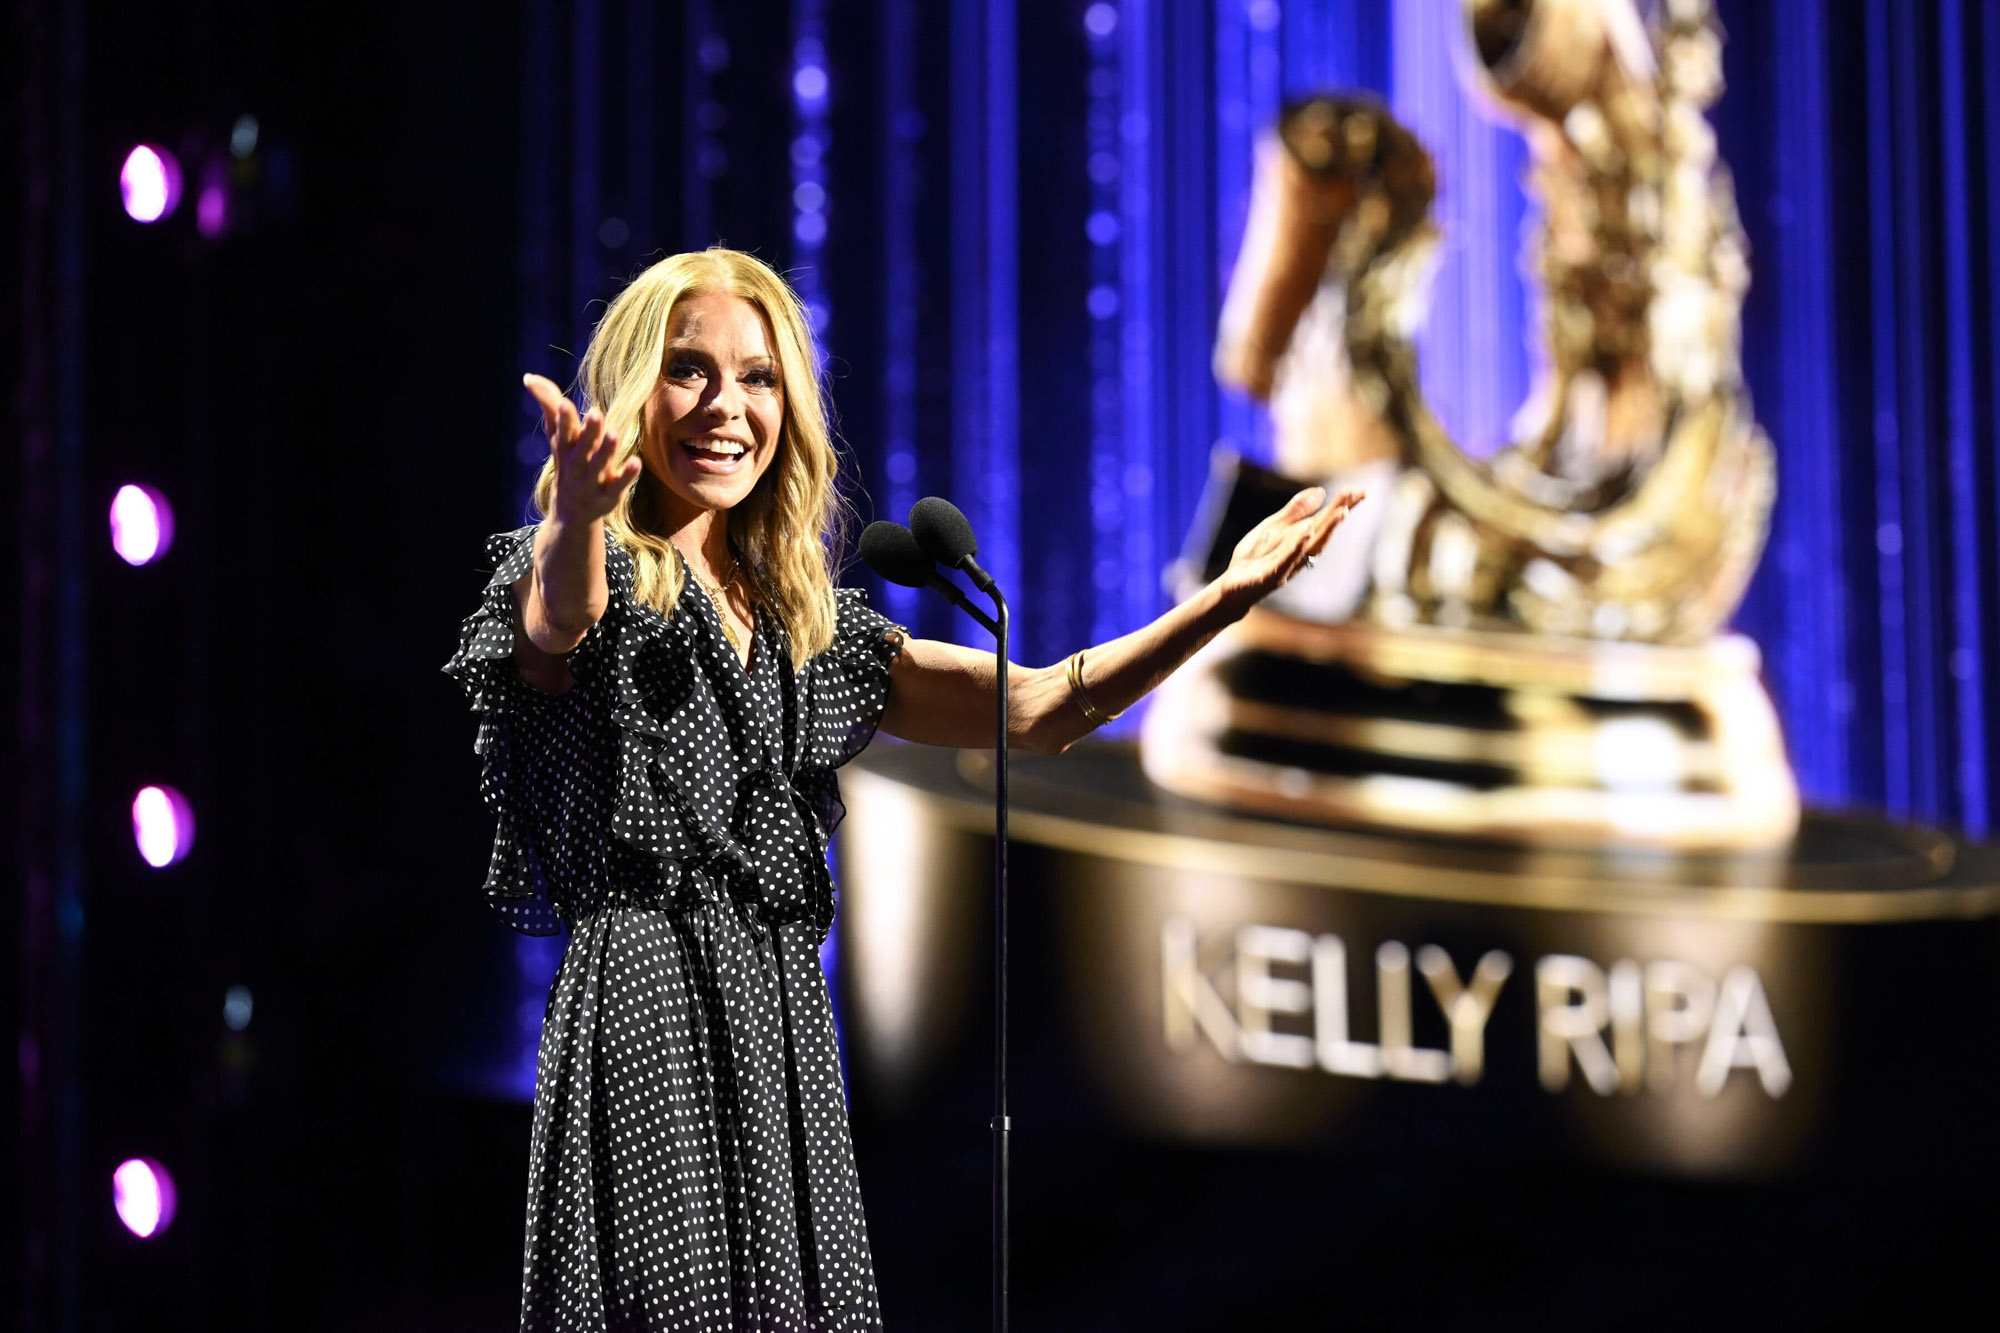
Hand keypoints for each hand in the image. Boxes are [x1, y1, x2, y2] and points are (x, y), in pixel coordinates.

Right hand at [523, 373, 641, 525]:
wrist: (571, 514)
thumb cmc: (568, 463)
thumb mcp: (557, 436)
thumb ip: (549, 405)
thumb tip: (529, 377)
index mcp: (565, 449)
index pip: (562, 432)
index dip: (563, 420)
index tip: (565, 403)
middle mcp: (577, 465)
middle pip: (582, 449)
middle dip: (588, 432)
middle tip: (595, 413)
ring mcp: (592, 482)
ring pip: (599, 466)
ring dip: (606, 451)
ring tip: (614, 434)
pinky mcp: (608, 496)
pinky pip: (617, 486)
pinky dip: (626, 476)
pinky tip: (636, 462)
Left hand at [1213, 485, 1364, 618]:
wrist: (1233, 585)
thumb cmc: (1256, 557)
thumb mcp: (1273, 527)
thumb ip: (1295, 511)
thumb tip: (1321, 492)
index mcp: (1300, 539)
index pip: (1324, 519)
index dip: (1342, 505)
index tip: (1360, 491)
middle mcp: (1300, 552)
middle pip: (1323, 530)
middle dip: (1339, 513)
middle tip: (1355, 495)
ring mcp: (1287, 564)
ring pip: (1311, 546)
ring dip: (1327, 528)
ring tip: (1341, 511)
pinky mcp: (1271, 575)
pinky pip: (1286, 560)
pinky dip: (1296, 547)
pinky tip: (1306, 532)